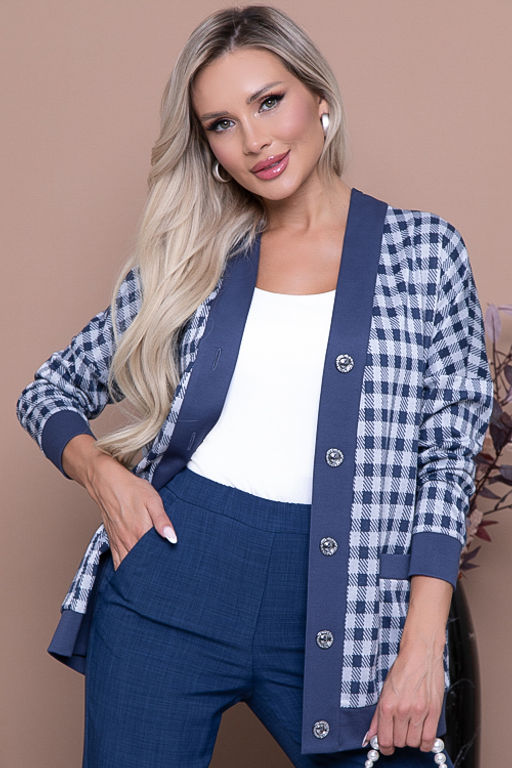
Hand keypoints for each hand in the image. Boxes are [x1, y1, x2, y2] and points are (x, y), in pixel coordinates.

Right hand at [84, 450, 177, 569]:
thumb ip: (162, 520)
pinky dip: (125, 570)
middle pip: (141, 565)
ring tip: (150, 581)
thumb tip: (172, 538)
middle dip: (152, 573)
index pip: (154, 556)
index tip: (172, 571)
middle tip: (163, 580)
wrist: (108, 484)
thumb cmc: (132, 490)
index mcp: (140, 532)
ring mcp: (119, 543)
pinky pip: (117, 562)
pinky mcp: (113, 542)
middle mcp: (128, 541)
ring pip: (128, 567)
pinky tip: (132, 575)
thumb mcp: (153, 500)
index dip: (163, 565)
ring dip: (138, 574)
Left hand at [365, 641, 444, 754]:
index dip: (384, 747)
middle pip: (399, 742)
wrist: (420, 654)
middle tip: (399, 732)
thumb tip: (371, 735)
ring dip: (411, 740)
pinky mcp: (433, 711)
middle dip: (398, 740)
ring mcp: (419, 711)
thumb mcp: (384, 690)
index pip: (384, 739)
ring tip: (410, 730)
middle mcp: (402, 710)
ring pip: (413, 742)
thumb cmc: (403, 668)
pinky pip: (429, 739)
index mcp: (387, 705)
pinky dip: (425, 743)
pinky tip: (422, 736)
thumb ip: (377, 716)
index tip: (386, 747)